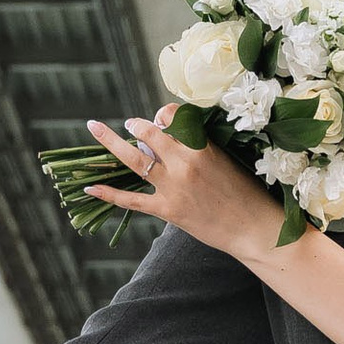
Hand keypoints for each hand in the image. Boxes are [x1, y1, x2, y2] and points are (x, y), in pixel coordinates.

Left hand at [84, 115, 284, 262]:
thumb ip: (199, 147)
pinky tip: (90, 188)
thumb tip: (172, 138)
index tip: (161, 118)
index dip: (163, 115)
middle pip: (149, 134)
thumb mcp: (226, 159)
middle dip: (135, 126)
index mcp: (202, 146)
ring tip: (96, 129)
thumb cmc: (246, 192)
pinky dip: (109, 194)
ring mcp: (173, 187)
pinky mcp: (167, 209)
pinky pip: (131, 199)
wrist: (253, 228)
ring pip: (134, 160)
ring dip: (110, 143)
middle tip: (128, 124)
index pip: (172, 118)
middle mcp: (184, 163)